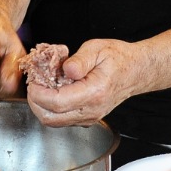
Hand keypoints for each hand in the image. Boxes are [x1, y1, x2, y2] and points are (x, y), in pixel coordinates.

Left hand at [25, 38, 139, 127]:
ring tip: (43, 87)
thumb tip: (66, 70)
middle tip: (34, 84)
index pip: (57, 103)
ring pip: (55, 122)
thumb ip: (80, 60)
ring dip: (42, 106)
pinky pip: (63, 120)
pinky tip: (54, 92)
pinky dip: (52, 109)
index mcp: (94, 93)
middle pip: (51, 118)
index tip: (33, 82)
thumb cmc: (119, 58)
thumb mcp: (98, 49)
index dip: (38, 94)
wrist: (137, 71)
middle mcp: (91, 110)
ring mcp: (90, 117)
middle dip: (35, 103)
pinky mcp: (87, 118)